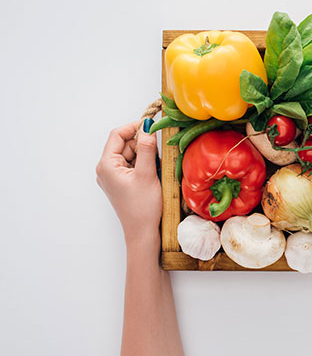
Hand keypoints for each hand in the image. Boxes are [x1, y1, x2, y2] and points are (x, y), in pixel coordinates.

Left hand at [96, 121, 161, 245]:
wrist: (142, 233)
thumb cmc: (143, 207)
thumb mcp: (148, 174)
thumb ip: (147, 149)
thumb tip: (148, 128)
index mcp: (106, 165)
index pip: (117, 135)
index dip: (134, 127)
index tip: (152, 125)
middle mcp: (106, 169)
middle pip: (124, 144)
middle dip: (142, 144)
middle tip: (159, 152)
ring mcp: (113, 177)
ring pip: (130, 154)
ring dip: (145, 155)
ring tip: (156, 168)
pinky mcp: (121, 183)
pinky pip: (132, 165)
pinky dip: (144, 165)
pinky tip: (153, 174)